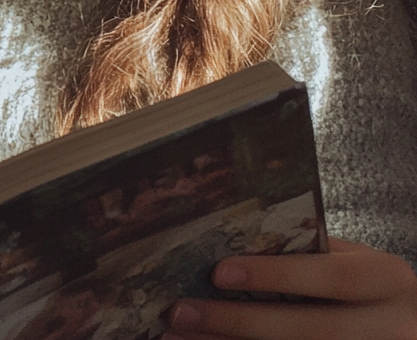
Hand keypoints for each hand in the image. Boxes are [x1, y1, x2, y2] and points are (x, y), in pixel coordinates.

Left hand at [161, 238, 416, 339]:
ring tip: (178, 337)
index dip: (275, 275)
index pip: (330, 278)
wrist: (407, 327)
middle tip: (181, 312)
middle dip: (240, 322)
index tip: (217, 271)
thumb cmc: (366, 287)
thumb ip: (307, 256)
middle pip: (312, 331)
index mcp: (385, 280)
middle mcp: (392, 327)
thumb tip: (225, 242)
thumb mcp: (352, 264)